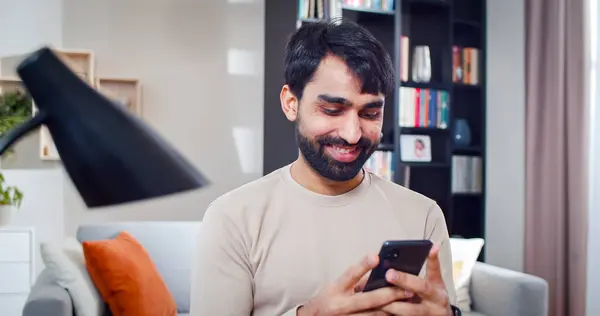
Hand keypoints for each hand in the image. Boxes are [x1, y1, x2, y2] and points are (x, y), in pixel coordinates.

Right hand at [298, 254, 412, 315]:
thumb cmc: (327, 300)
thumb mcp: (336, 286)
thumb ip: (355, 280)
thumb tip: (378, 273)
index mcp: (335, 289)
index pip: (350, 274)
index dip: (363, 265)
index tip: (376, 256)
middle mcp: (341, 305)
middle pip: (368, 299)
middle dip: (389, 294)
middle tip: (407, 288)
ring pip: (374, 314)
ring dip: (392, 307)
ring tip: (408, 300)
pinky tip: (397, 312)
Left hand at [379, 244, 451, 315]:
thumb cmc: (428, 298)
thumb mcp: (428, 286)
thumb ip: (414, 277)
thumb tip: (391, 264)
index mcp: (437, 285)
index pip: (435, 269)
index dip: (433, 258)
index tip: (432, 247)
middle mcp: (436, 298)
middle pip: (421, 287)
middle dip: (404, 280)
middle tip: (389, 274)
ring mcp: (428, 313)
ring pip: (409, 309)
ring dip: (392, 303)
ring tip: (377, 297)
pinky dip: (389, 314)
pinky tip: (378, 309)